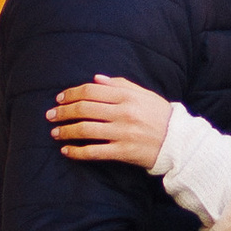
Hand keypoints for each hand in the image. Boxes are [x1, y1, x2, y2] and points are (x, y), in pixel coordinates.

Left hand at [48, 73, 173, 166]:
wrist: (179, 142)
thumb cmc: (160, 115)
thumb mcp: (144, 94)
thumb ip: (120, 84)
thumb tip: (96, 79)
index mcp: (127, 96)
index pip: (91, 91)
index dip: (71, 94)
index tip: (59, 98)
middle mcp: (123, 113)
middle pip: (84, 109)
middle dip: (63, 112)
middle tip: (51, 115)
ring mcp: (122, 133)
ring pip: (85, 130)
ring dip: (66, 131)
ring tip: (55, 133)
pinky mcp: (123, 152)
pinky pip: (94, 152)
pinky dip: (77, 152)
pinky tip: (66, 151)